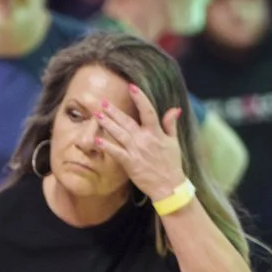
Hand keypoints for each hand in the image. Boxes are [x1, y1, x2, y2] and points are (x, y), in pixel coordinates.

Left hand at [95, 84, 189, 203]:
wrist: (168, 185)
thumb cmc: (171, 163)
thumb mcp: (174, 142)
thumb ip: (171, 124)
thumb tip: (174, 108)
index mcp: (156, 133)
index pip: (148, 111)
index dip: (140, 98)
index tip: (131, 87)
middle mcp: (145, 139)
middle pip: (127, 121)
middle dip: (114, 111)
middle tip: (102, 101)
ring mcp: (137, 151)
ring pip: (119, 134)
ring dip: (107, 124)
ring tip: (96, 115)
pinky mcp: (130, 163)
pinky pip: (116, 153)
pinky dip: (107, 146)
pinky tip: (97, 140)